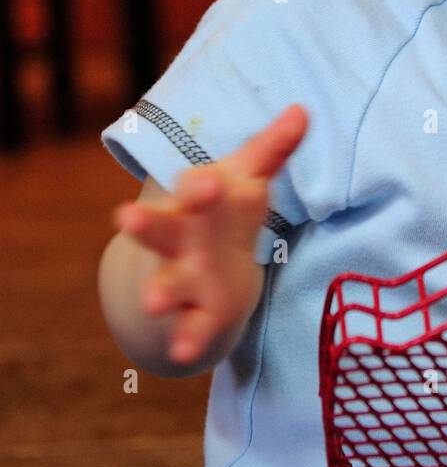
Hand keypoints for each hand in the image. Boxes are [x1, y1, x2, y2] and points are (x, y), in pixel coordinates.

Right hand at [112, 103, 308, 364]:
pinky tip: (185, 355)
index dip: (202, 185)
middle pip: (160, 229)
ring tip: (152, 302)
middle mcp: (182, 237)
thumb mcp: (249, 178)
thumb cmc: (228, 210)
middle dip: (146, 225)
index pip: (197, 187)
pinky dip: (187, 339)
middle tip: (125, 218)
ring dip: (159, 291)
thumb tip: (302, 111)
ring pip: (166, 283)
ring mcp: (184, 276)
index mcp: (198, 200)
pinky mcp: (197, 312)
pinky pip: (190, 327)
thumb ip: (274, 149)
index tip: (207, 184)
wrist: (212, 266)